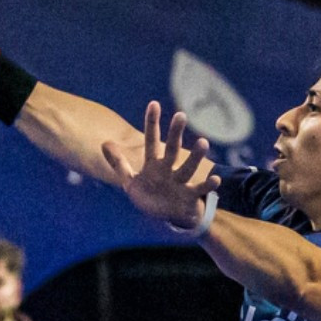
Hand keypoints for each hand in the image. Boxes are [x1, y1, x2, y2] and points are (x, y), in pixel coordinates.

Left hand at [101, 101, 220, 228]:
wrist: (166, 216)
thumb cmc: (149, 195)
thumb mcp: (130, 182)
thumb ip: (118, 163)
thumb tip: (104, 143)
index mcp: (153, 164)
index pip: (151, 141)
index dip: (152, 124)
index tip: (154, 104)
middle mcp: (168, 169)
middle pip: (172, 149)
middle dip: (175, 133)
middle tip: (181, 115)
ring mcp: (179, 182)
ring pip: (188, 167)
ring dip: (196, 156)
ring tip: (204, 142)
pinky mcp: (189, 197)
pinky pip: (200, 190)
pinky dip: (208, 186)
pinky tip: (216, 179)